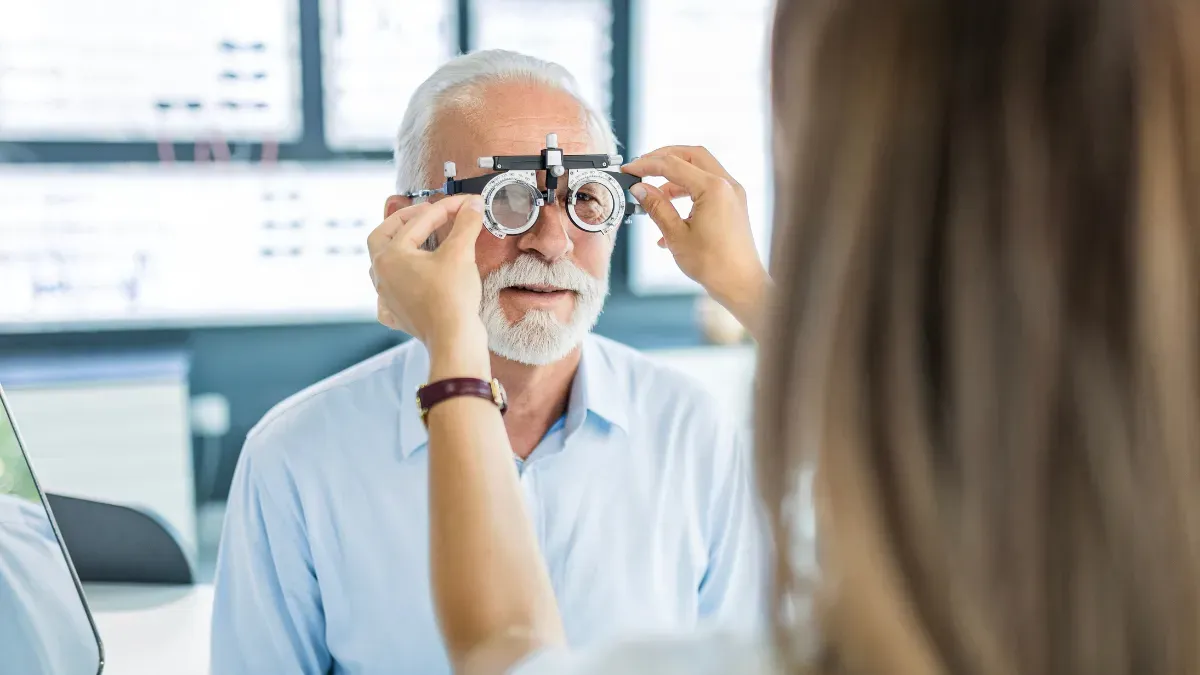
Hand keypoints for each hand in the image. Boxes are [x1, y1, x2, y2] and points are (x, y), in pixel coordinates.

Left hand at [367, 196, 488, 361]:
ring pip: (384, 265)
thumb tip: (473, 205)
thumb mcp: (461, 253)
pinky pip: (389, 294)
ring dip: (399, 249)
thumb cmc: (451, 297)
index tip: (465, 204)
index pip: (419, 222)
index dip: (445, 209)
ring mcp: (386, 297)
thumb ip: (465, 224)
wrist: (453, 340)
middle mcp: (381, 275)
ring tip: (419, 241)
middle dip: (403, 221)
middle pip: (383, 237)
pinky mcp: (398, 315)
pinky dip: (397, 284)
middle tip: (426, 213)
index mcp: (390, 256)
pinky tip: (408, 282)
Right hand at [622, 146, 769, 334]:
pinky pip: (707, 187)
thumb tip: (640, 189)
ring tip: (654, 194)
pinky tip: (669, 214)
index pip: (673, 164)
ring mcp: (733, 193)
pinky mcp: (733, 204)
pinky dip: (687, 192)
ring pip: (700, 169)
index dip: (646, 165)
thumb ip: (657, 207)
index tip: (629, 170)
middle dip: (664, 158)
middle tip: (642, 167)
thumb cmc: (714, 264)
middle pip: (691, 155)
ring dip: (675, 177)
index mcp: (714, 188)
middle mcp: (727, 185)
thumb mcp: (676, 235)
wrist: (740, 284)